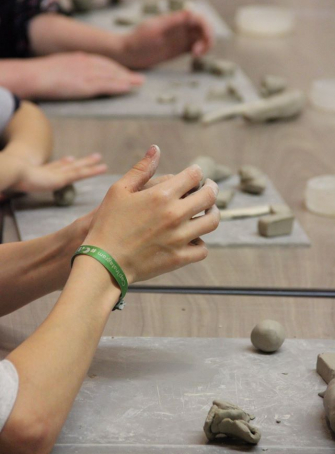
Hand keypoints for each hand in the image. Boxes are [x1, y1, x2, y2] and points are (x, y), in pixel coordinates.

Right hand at [10, 153, 106, 192]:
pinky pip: (81, 174)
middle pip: (69, 165)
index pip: (54, 167)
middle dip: (79, 161)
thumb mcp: (12, 184)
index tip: (69, 158)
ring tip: (100, 159)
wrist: (13, 172)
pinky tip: (102, 168)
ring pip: (78, 168)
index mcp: (41, 173)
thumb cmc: (9, 179)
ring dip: (90, 164)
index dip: (62, 163)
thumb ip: (9, 188)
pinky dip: (92, 171)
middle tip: (92, 157)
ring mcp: (58, 173)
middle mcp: (52, 171)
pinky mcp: (62, 178)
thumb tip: (0, 194)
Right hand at [34, 52, 143, 99]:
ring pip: (111, 76)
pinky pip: (106, 85)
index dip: (116, 68)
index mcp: (79, 59)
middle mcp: (86, 64)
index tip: (126, 72)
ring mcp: (86, 74)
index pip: (102, 62)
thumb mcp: (60, 65)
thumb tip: (77, 69)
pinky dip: (118, 86)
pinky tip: (127, 88)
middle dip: (126, 73)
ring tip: (138, 83)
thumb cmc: (42, 74)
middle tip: (140, 79)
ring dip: (126, 79)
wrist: (35, 76)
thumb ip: (72, 67)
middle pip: (111, 68)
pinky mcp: (85, 85)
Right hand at [84, 145, 219, 283]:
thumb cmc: (108, 223)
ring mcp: (180, 238)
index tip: (195, 174)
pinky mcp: (179, 258)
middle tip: (208, 188)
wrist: (103, 262)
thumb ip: (140, 169)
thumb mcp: (119, 191)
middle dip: (211, 188)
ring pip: (212, 222)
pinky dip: (201, 243)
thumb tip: (156, 149)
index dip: (197, 172)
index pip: (194, 175)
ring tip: (207, 211)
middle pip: (209, 196)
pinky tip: (194, 238)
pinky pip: (203, 249)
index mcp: (161, 195)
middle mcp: (175, 214)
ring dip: (213, 213)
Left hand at [122, 10, 213, 68]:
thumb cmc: (138, 41)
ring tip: (197, 54)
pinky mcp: (178, 49)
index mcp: (175, 19)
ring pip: (201, 36)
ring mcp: (179, 38)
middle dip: (208, 36)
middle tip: (201, 51)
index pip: (197, 17)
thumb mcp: (155, 30)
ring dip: (205, 44)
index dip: (205, 26)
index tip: (202, 42)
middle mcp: (179, 27)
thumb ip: (173, 22)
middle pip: (202, 26)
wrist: (127, 53)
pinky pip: (194, 46)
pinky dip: (199, 50)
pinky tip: (195, 56)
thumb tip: (191, 13)